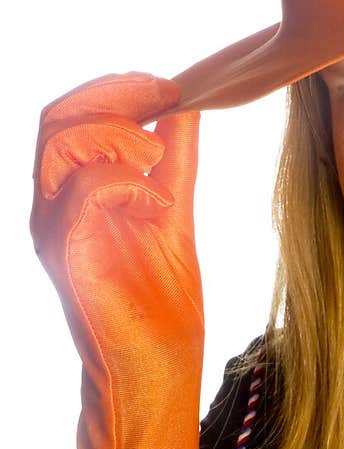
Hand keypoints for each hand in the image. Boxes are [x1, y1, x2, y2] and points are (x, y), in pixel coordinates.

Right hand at [30, 72, 204, 381]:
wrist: (158, 362)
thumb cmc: (161, 297)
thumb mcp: (173, 209)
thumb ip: (175, 158)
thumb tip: (186, 102)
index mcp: (71, 191)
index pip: (69, 115)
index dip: (115, 88)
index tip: (167, 86)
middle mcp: (52, 206)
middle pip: (57, 119)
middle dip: (114, 96)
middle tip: (165, 100)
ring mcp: (54, 229)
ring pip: (60, 144)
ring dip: (118, 135)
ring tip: (157, 159)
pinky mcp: (67, 255)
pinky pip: (82, 193)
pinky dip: (124, 182)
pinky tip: (155, 202)